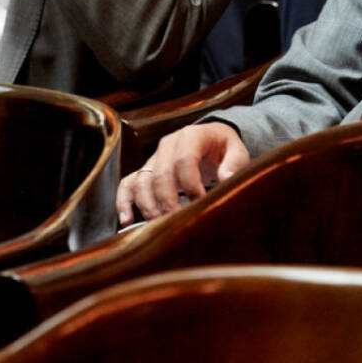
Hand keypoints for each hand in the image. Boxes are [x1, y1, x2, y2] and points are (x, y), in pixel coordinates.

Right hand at [116, 122, 250, 224]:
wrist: (210, 140)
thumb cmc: (224, 148)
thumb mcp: (237, 151)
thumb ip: (234, 164)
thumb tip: (226, 177)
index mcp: (191, 136)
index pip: (184, 161)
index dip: (191, 186)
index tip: (201, 205)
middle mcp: (168, 145)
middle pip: (160, 174)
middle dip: (168, 202)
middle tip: (179, 223)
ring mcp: (154, 158)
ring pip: (142, 182)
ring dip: (149, 206)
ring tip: (160, 227)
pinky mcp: (147, 170)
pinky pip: (129, 183)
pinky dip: (124, 201)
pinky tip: (127, 220)